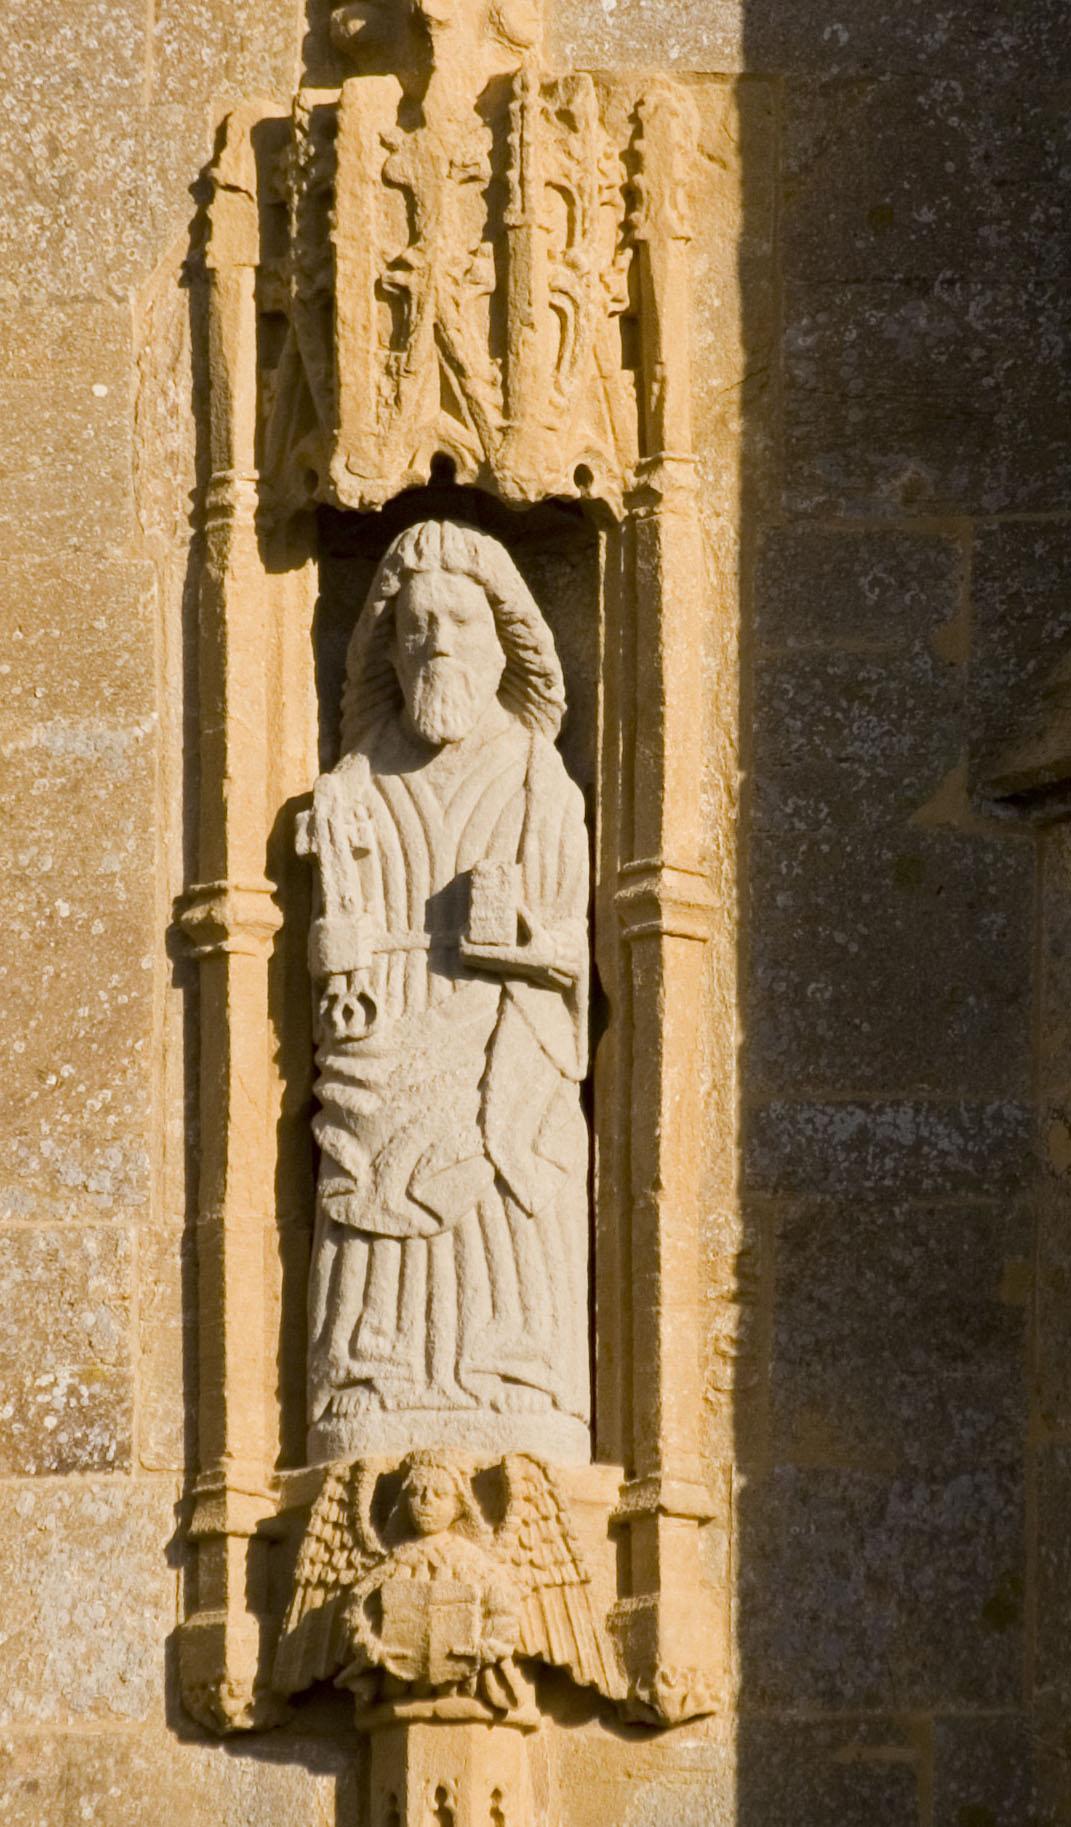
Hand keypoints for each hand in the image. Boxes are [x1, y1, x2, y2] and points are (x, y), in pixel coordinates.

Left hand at [459, 905, 578, 990]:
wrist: (554, 962)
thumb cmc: (547, 945)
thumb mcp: (538, 931)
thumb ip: (527, 919)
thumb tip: (515, 904)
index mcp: (518, 958)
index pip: (493, 955)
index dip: (478, 952)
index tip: (466, 948)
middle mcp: (511, 966)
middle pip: (486, 962)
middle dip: (471, 956)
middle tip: (458, 948)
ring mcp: (509, 968)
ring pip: (487, 965)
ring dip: (474, 959)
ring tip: (460, 952)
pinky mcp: (508, 967)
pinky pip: (491, 964)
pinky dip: (480, 960)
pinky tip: (470, 957)